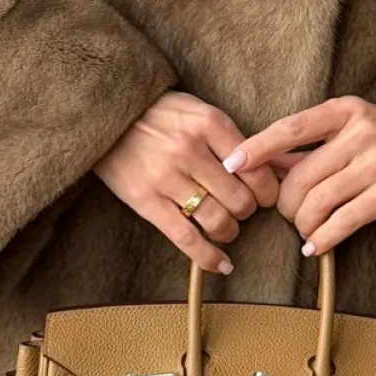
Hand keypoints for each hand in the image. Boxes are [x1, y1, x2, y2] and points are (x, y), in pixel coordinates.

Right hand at [93, 90, 282, 273]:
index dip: (268, 190)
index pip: (256, 169)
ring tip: (226, 228)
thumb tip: (265, 168)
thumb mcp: (198, 110)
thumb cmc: (159, 113)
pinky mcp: (146, 201)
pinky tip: (222, 265)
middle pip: (240, 199)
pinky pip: (185, 238)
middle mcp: (190, 150)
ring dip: (229, 231)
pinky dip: (208, 257)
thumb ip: (228, 137)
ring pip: (217, 221)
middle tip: (243, 209)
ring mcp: (167, 177)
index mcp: (209, 125)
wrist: (107, 116)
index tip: (266, 196)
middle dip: (249, 211)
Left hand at [221, 96, 375, 255]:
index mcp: (346, 110)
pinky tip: (316, 247)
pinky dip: (323, 239)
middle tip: (288, 216)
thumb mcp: (359, 127)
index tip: (232, 164)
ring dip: (303, 225)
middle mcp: (359, 133)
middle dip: (285, 204)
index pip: (291, 128)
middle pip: (299, 176)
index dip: (257, 147)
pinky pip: (343, 221)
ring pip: (317, 201)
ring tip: (305, 232)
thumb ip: (315, 143)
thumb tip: (267, 160)